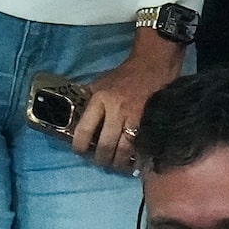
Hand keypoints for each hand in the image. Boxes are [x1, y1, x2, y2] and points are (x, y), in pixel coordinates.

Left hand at [69, 32, 182, 172]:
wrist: (153, 63)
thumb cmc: (124, 74)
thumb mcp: (101, 82)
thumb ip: (89, 100)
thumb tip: (75, 118)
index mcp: (100, 99)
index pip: (85, 130)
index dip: (80, 146)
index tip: (80, 151)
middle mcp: (116, 110)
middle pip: (106, 145)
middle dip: (101, 159)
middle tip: (100, 161)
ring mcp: (136, 116)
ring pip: (125, 149)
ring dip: (119, 162)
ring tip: (116, 165)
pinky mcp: (150, 120)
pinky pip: (142, 144)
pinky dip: (136, 156)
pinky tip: (134, 162)